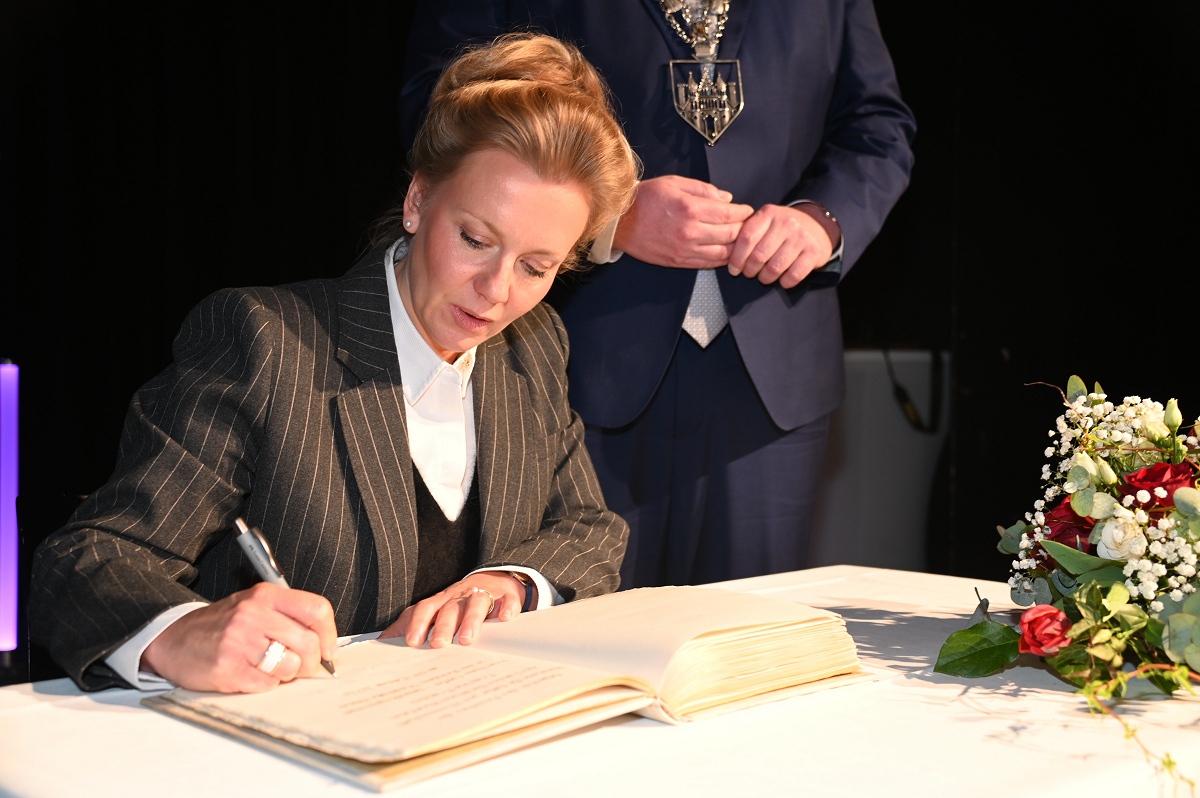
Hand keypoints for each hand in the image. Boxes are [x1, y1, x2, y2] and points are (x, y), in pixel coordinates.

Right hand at [141, 583, 337, 692]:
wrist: (172, 639)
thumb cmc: (220, 626)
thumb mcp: (254, 608)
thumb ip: (287, 620)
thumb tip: (324, 649)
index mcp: (265, 596)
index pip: (317, 609)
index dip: (330, 635)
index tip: (329, 651)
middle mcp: (253, 614)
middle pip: (307, 642)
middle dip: (312, 662)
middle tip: (304, 669)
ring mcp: (239, 641)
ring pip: (290, 665)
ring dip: (287, 674)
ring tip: (272, 669)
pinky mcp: (227, 668)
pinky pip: (267, 684)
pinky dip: (267, 685)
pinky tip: (252, 677)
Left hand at [379, 571, 526, 647]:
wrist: (495, 579)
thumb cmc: (461, 602)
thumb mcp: (435, 611)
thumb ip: (411, 624)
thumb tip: (382, 642)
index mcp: (442, 601)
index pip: (426, 609)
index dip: (418, 624)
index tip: (412, 642)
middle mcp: (460, 597)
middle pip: (450, 608)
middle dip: (443, 626)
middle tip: (438, 644)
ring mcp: (483, 595)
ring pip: (476, 603)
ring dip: (471, 620)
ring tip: (467, 639)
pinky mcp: (505, 596)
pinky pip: (507, 600)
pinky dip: (506, 607)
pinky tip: (504, 618)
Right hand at [613, 175, 753, 268]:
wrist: (620, 221)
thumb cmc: (644, 199)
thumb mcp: (675, 183)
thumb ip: (704, 190)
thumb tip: (726, 198)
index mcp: (690, 208)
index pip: (729, 214)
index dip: (743, 213)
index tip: (748, 210)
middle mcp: (690, 231)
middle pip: (730, 234)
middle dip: (744, 229)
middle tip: (748, 225)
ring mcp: (684, 249)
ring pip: (722, 253)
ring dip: (735, 247)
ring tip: (740, 240)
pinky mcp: (678, 261)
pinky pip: (707, 264)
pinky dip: (721, 259)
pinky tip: (725, 252)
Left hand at [728, 204, 833, 288]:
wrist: (817, 226)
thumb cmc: (784, 229)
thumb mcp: (766, 221)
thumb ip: (748, 232)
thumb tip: (727, 254)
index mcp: (769, 214)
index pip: (747, 238)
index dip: (736, 258)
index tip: (733, 269)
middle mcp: (786, 223)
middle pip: (758, 256)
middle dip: (750, 271)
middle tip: (749, 273)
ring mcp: (801, 237)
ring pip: (774, 268)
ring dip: (765, 278)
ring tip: (764, 277)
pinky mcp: (814, 252)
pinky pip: (793, 275)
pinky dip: (784, 282)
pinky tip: (782, 279)